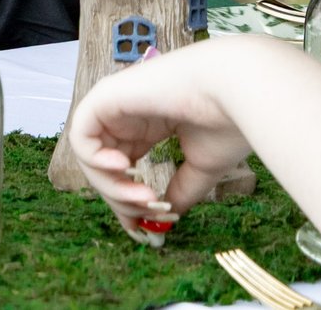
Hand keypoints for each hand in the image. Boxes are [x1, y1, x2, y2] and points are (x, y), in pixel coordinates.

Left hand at [66, 39, 255, 235]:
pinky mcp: (104, 97)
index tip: (143, 228)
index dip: (126, 199)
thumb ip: (181, 187)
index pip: (121, 166)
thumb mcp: (202, 166)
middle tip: (151, 212)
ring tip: (145, 199)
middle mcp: (126, 116)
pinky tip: (124, 169)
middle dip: (123, 199)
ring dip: (114, 187)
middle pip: (103, 167)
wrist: (239, 92)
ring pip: (90, 157)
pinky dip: (94, 159)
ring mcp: (114, 106)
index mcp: (147, 126)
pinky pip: (81, 136)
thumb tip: (168, 213)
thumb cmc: (228, 121)